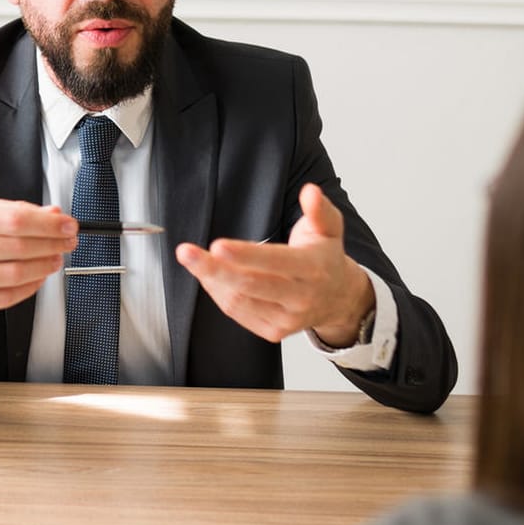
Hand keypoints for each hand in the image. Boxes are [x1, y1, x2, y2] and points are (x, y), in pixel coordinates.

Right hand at [0, 197, 77, 333]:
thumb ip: (10, 211)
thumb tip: (51, 213)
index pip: (14, 220)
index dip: (48, 224)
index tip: (67, 224)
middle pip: (18, 248)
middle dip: (52, 244)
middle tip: (68, 242)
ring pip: (14, 275)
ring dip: (44, 267)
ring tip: (56, 259)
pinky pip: (4, 299)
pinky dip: (29, 289)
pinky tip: (38, 278)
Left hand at [176, 183, 374, 345]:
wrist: (337, 299)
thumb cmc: (324, 258)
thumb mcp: (328, 229)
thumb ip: (319, 209)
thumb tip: (310, 192)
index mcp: (313, 268)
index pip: (276, 262)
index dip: (245, 255)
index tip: (217, 246)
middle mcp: (300, 297)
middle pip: (250, 285)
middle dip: (213, 269)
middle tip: (186, 252)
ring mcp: (286, 319)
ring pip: (238, 301)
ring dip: (211, 279)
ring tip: (195, 259)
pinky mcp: (273, 332)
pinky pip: (237, 313)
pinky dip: (218, 293)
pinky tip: (212, 276)